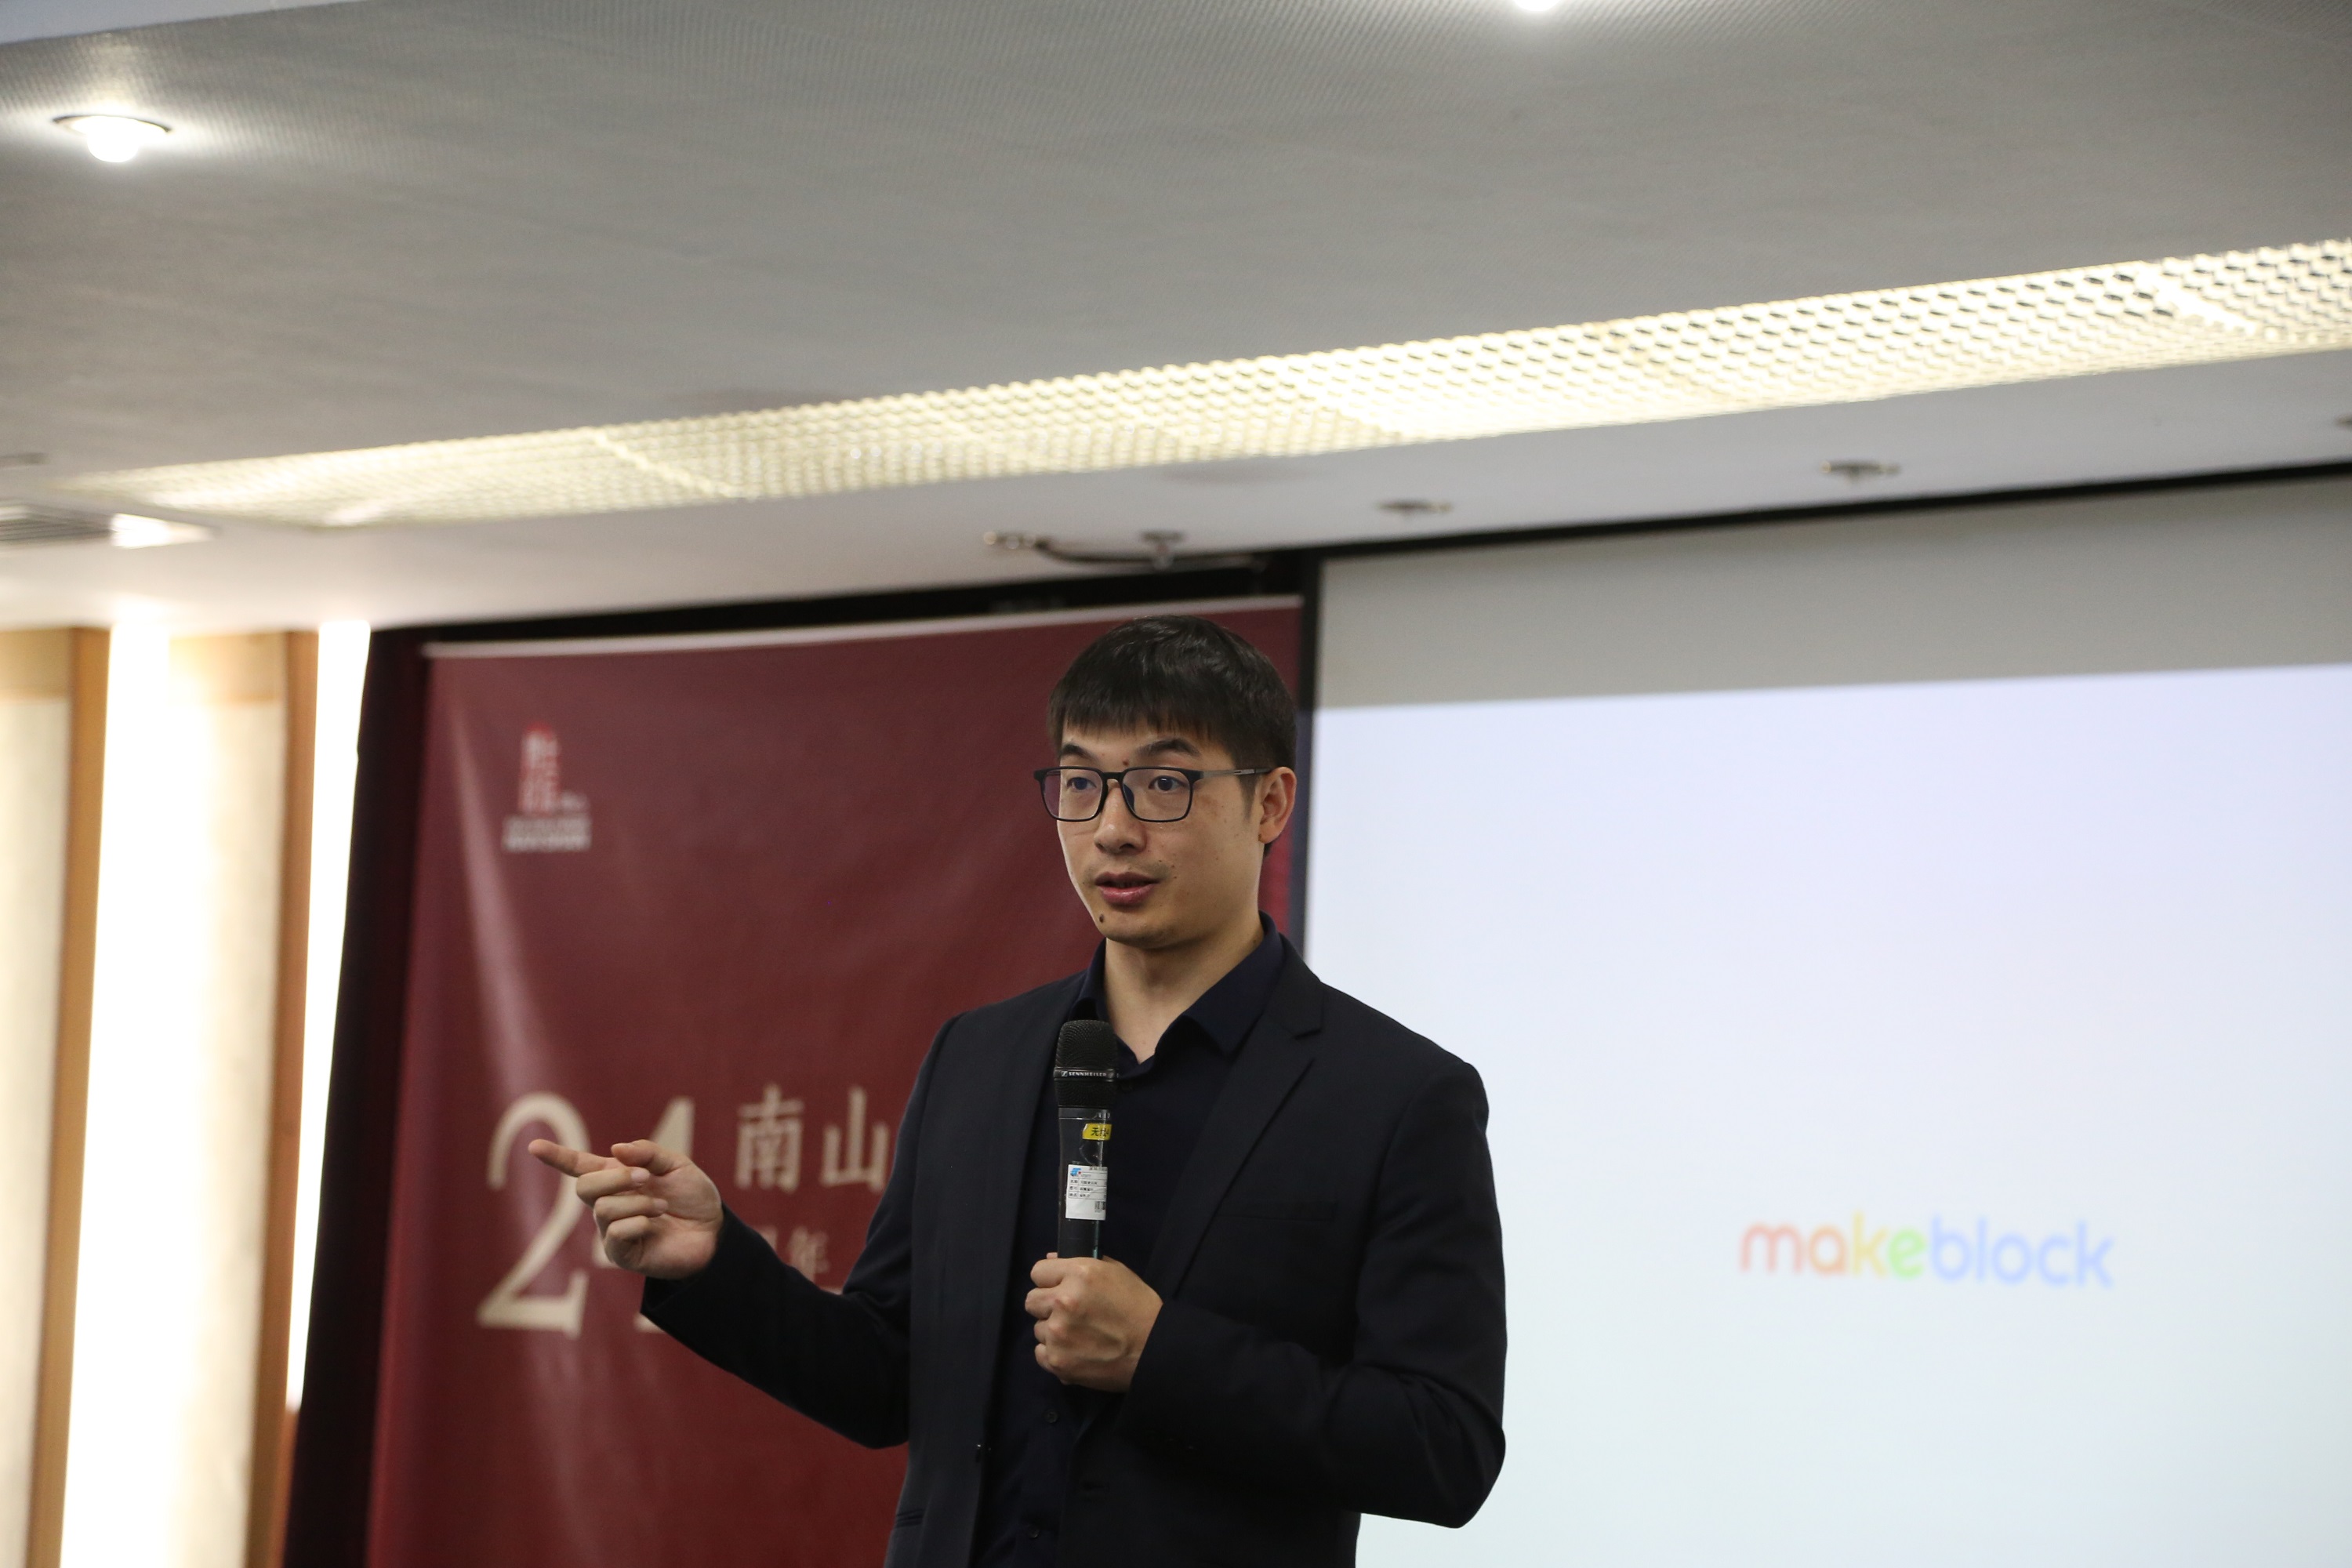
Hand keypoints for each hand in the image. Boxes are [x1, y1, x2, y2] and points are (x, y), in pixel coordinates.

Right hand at [529, 1138, 721, 1279]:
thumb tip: (615, 1149)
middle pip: (585, 1187)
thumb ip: (648, 1153)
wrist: (714, 1232)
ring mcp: (612, 1230)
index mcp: (617, 1178)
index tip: (533, 1146)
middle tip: (647, 1178)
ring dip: (637, 1202)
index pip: (580, 1167)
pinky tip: (654, 1225)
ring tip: (662, 1208)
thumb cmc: (693, 1198)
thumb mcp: (677, 1166)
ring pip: (604, 1209)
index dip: (557, 1157)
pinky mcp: (621, 1254)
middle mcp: (609, 1204)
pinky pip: (614, 1234)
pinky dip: (638, 1222)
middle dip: (615, 1177)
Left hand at [1025, 1254, 1161, 1391]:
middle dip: (1047, 1305)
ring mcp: (1058, 1334)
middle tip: (1069, 1313)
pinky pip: (1041, 1352)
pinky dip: (1055, 1353)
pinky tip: (1076, 1351)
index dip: (1050, 1280)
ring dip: (1054, 1331)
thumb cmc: (1139, 1307)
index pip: (1038, 1272)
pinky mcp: (1058, 1361)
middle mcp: (1062, 1302)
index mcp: (1078, 1274)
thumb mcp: (1115, 1272)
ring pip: (1038, 1329)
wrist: (1154, 1350)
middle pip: (1031, 1300)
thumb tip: (1050, 1261)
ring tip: (1080, 1335)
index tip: (1059, 1288)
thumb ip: (1080, 1264)